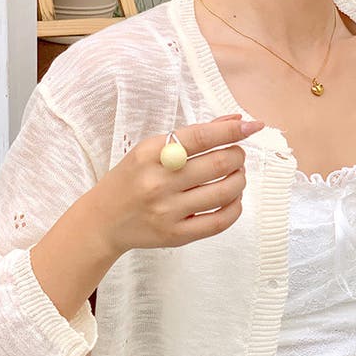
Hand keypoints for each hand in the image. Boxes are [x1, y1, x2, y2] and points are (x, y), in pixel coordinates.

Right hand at [91, 113, 264, 254]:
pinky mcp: (176, 235)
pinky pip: (218, 222)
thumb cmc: (132, 180)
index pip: (201, 137)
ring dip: (239, 180)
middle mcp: (159, 182)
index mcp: (150, 153)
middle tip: (237, 155)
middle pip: (218, 164)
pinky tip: (233, 200)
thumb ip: (193, 136)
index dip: (232, 130)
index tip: (252, 126)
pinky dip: (235, 208)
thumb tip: (234, 120)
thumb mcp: (151, 150)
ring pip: (223, 193)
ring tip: (235, 176)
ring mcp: (168, 211)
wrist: (103, 220)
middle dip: (237, 156)